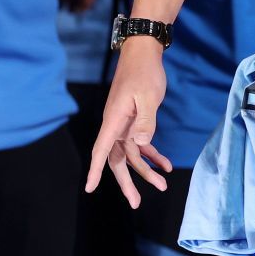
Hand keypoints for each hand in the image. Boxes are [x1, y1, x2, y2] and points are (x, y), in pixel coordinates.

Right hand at [85, 40, 174, 206]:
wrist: (144, 52)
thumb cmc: (145, 72)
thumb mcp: (149, 96)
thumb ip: (146, 119)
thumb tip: (141, 143)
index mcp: (115, 120)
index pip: (102, 149)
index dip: (94, 170)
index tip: (89, 188)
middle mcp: (117, 125)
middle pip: (117, 159)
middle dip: (126, 182)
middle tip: (135, 203)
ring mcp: (126, 123)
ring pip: (132, 154)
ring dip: (145, 170)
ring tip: (162, 185)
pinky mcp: (136, 120)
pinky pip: (141, 143)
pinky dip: (152, 154)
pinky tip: (166, 165)